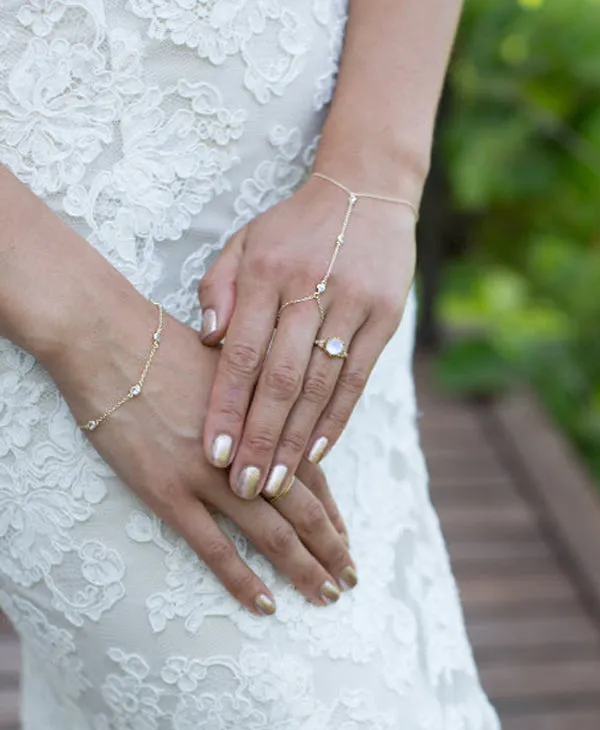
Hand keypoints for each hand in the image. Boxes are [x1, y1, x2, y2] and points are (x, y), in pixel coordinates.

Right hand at [44, 277, 355, 614]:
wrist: (108, 338)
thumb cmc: (163, 343)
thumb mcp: (227, 363)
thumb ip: (256, 396)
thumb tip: (276, 416)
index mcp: (264, 418)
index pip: (311, 475)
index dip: (331, 512)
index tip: (344, 540)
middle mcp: (247, 449)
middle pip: (302, 510)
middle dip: (330, 548)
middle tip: (348, 580)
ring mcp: (209, 474)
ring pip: (270, 534)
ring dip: (302, 568)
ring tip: (324, 596)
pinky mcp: (168, 492)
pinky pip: (213, 547)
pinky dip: (242, 579)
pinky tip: (265, 604)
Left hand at [198, 173, 415, 498]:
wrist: (367, 189)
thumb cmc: (293, 226)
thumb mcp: (245, 241)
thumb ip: (219, 288)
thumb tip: (206, 342)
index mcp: (264, 272)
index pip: (242, 354)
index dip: (226, 407)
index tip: (212, 454)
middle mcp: (308, 289)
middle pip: (280, 379)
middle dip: (259, 438)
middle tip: (243, 487)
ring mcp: (351, 303)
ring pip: (319, 385)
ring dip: (296, 440)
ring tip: (275, 483)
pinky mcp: (385, 316)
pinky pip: (357, 377)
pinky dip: (336, 419)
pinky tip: (317, 453)